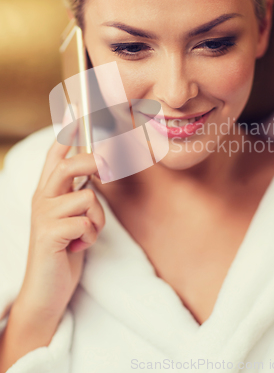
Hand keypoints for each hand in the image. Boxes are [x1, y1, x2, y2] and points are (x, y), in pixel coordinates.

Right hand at [15, 137, 105, 325]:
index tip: (78, 106)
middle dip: (93, 163)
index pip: (56, 153)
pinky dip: (91, 236)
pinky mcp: (49, 234)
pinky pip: (86, 222)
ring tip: (85, 234)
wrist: (47, 290)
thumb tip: (97, 166)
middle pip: (69, 164)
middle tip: (108, 169)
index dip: (69, 130)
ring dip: (97, 219)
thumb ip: (79, 192)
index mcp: (48, 191)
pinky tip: (77, 247)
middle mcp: (42, 198)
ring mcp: (44, 215)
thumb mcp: (73, 216)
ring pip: (87, 197)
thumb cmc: (64, 249)